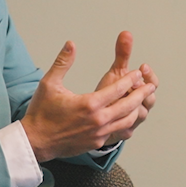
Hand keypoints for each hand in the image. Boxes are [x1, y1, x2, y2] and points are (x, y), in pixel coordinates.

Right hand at [19, 38, 156, 161]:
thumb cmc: (41, 113)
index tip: (138, 72)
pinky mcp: (97, 142)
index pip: (118, 89)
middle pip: (129, 105)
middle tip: (150, 86)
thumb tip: (71, 44)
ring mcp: (99, 133)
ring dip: (136, 109)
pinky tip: (128, 118)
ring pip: (127, 120)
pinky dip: (126, 123)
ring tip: (141, 101)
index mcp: (90, 104)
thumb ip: (63, 62)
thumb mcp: (49, 83)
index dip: (131, 79)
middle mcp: (98, 120)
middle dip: (141, 94)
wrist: (35, 142)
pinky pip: (118, 132)